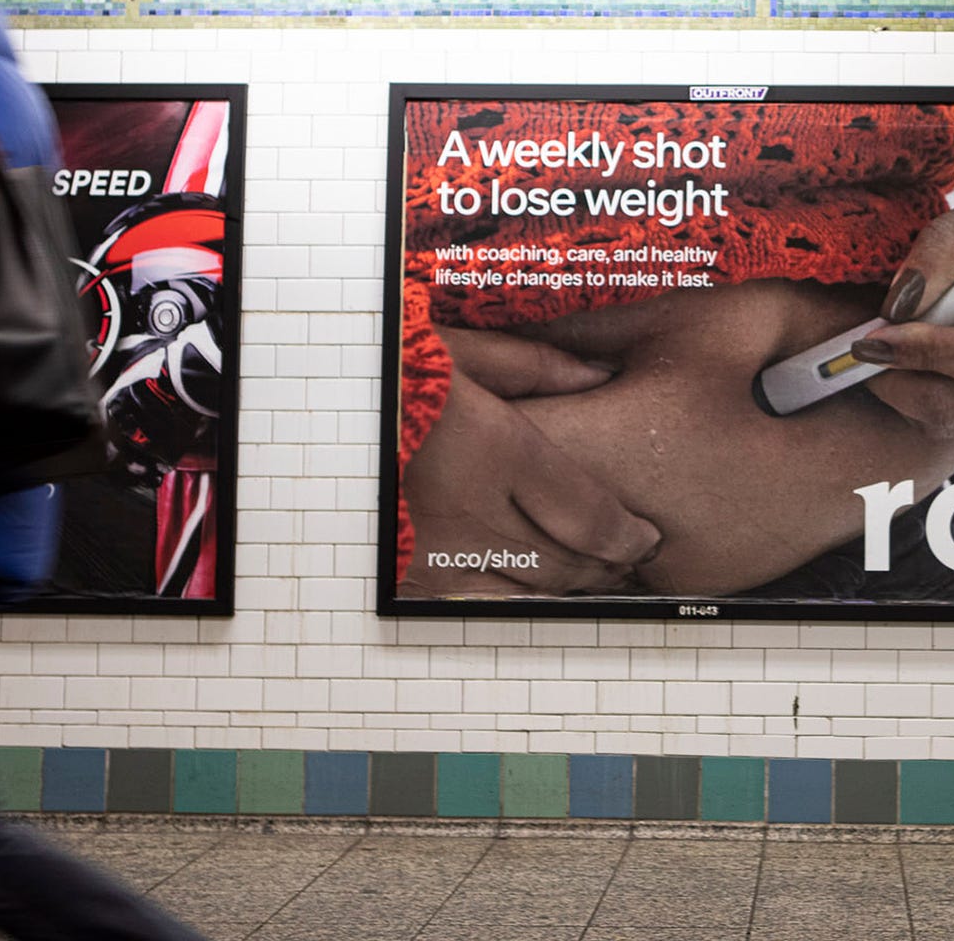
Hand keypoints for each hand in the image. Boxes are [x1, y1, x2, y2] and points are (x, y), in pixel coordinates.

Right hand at [400, 326, 662, 596]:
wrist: (306, 403)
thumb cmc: (388, 366)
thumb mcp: (461, 348)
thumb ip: (537, 366)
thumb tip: (599, 376)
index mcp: (495, 450)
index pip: (587, 516)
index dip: (627, 537)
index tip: (647, 539)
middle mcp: (469, 510)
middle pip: (563, 562)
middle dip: (605, 565)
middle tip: (629, 559)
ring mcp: (431, 550)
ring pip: (522, 592)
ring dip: (565, 589)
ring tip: (591, 578)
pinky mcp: (400, 574)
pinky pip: (470, 606)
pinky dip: (510, 601)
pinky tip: (528, 590)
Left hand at [852, 181, 953, 439]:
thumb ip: (946, 252)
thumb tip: (898, 307)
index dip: (922, 353)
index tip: (871, 339)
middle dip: (897, 378)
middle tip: (864, 344)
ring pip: (952, 420)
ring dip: (904, 387)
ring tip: (892, 341)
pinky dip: (921, 395)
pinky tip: (917, 353)